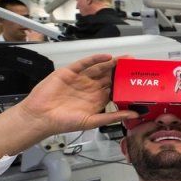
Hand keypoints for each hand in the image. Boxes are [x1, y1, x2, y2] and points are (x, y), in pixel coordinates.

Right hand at [7, 53, 135, 140]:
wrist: (41, 117)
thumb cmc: (65, 122)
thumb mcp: (94, 121)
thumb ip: (114, 116)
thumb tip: (135, 115)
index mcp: (97, 99)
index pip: (115, 88)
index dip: (126, 83)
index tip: (139, 80)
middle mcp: (90, 87)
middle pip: (109, 76)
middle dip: (122, 70)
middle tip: (135, 64)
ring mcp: (80, 79)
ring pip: (99, 68)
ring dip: (112, 63)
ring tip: (125, 59)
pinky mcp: (69, 72)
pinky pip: (84, 63)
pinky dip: (95, 59)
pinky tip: (106, 58)